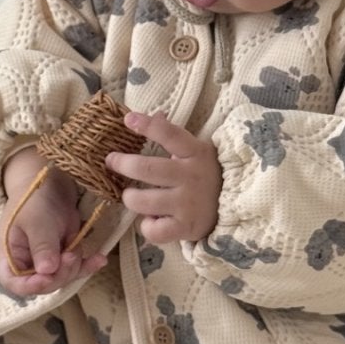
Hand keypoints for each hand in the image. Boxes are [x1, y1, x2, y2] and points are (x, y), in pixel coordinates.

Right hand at [0, 149, 107, 296]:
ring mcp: (46, 260)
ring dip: (74, 267)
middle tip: (70, 255)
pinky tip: (99, 260)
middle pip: (43, 283)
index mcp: (9, 255)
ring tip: (77, 246)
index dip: (30, 286)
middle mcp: (26, 262)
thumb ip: (41, 246)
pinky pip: (75, 267)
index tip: (47, 277)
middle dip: (59, 274)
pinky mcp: (63, 254)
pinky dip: (87, 264)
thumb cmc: (35, 199)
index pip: (13, 282)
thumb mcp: (36, 221)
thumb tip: (47, 271)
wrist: (51, 183)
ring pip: (62, 277)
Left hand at [105, 111, 221, 244]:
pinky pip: (153, 230)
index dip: (148, 126)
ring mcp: (188, 204)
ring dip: (130, 198)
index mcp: (195, 153)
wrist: (233, 208)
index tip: (128, 119)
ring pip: (143, 202)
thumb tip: (154, 113)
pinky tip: (152, 220)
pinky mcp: (186, 227)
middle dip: (123, 164)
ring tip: (131, 196)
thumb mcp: (196, 152)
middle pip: (147, 169)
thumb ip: (173, 136)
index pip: (170, 135)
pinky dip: (147, 227)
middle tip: (111, 162)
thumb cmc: (206, 175)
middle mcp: (191, 177)